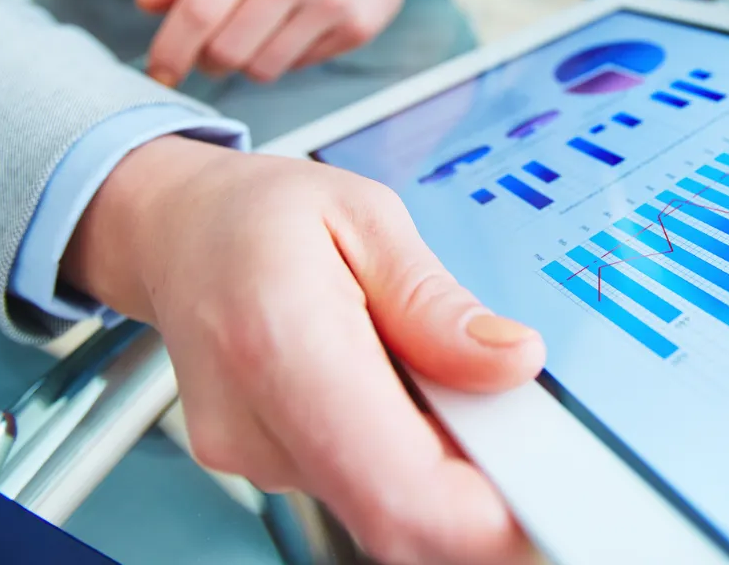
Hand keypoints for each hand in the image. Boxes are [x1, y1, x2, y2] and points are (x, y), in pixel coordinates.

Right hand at [62, 137, 545, 564]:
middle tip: (526, 430)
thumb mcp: (366, 215)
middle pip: (396, 516)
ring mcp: (252, 457)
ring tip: (446, 380)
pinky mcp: (260, 467)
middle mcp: (255, 422)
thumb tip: (510, 362)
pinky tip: (403, 391)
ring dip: (440, 465)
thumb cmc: (260, 212)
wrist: (180, 230)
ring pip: (381, 505)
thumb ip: (436, 301)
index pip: (395, 486)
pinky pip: (355, 484)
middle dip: (481, 493)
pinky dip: (403, 454)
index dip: (485, 515)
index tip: (548, 492)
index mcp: (282, 340)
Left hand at [136, 0, 447, 84]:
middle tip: (212, 50)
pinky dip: (285, 57)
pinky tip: (295, 28)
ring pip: (262, 68)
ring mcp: (333, 0)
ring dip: (247, 62)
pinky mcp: (359, 27)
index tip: (159, 70)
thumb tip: (146, 5)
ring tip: (256, 36)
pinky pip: (299, 66)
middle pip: (227, 50)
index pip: (200, 9)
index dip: (170, 49)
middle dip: (209, 60)